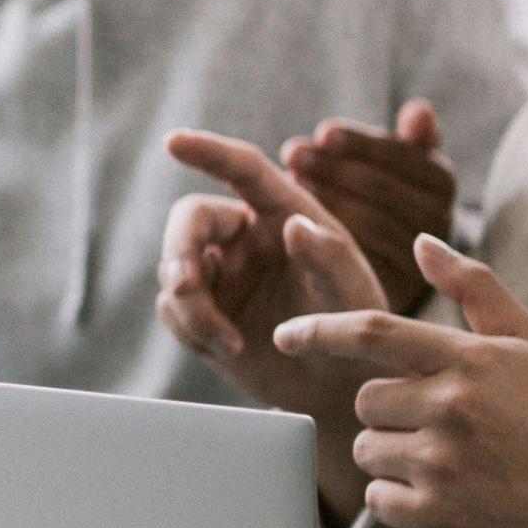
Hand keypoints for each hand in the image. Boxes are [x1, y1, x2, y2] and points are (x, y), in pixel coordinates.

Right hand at [157, 130, 396, 504]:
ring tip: (228, 342)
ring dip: (190, 306)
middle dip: (180, 252)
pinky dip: (189, 329)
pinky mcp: (202, 310)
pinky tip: (228, 348)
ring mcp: (220, 273)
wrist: (337, 386)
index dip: (208, 151)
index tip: (175, 142)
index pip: (242, 169)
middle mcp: (245, 235)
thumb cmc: (356, 329)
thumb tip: (294, 225)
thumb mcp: (354, 294)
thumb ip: (327, 258)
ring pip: (173, 270)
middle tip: (187, 288)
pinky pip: (171, 309)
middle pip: (189, 221)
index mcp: (284, 212)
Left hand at [282, 237, 527, 527]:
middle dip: (387, 412)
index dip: (318, 331)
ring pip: (368, 450)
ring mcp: (441, 464)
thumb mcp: (527, 343)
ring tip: (452, 463)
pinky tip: (451, 497)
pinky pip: (378, 500)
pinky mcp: (436, 516)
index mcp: (468, 360)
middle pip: (365, 401)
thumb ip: (473, 288)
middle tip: (441, 427)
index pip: (372, 333)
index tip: (284, 337)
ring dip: (394, 457)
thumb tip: (421, 242)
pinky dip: (401, 501)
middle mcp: (450, 407)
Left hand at [283, 99, 457, 298]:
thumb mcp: (398, 169)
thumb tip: (420, 108)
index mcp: (441, 181)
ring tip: (289, 180)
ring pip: (370, 220)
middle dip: (332, 166)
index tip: (321, 132)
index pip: (400, 154)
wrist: (382, 273)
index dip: (358, 142)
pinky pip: (360, 257)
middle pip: (381, 187)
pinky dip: (326, 234)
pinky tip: (295, 218)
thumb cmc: (381, 204)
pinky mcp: (395, 289)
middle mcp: (441, 221)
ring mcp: (421, 257)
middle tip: (292, 153)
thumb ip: (408, 142)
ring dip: (326, 197)